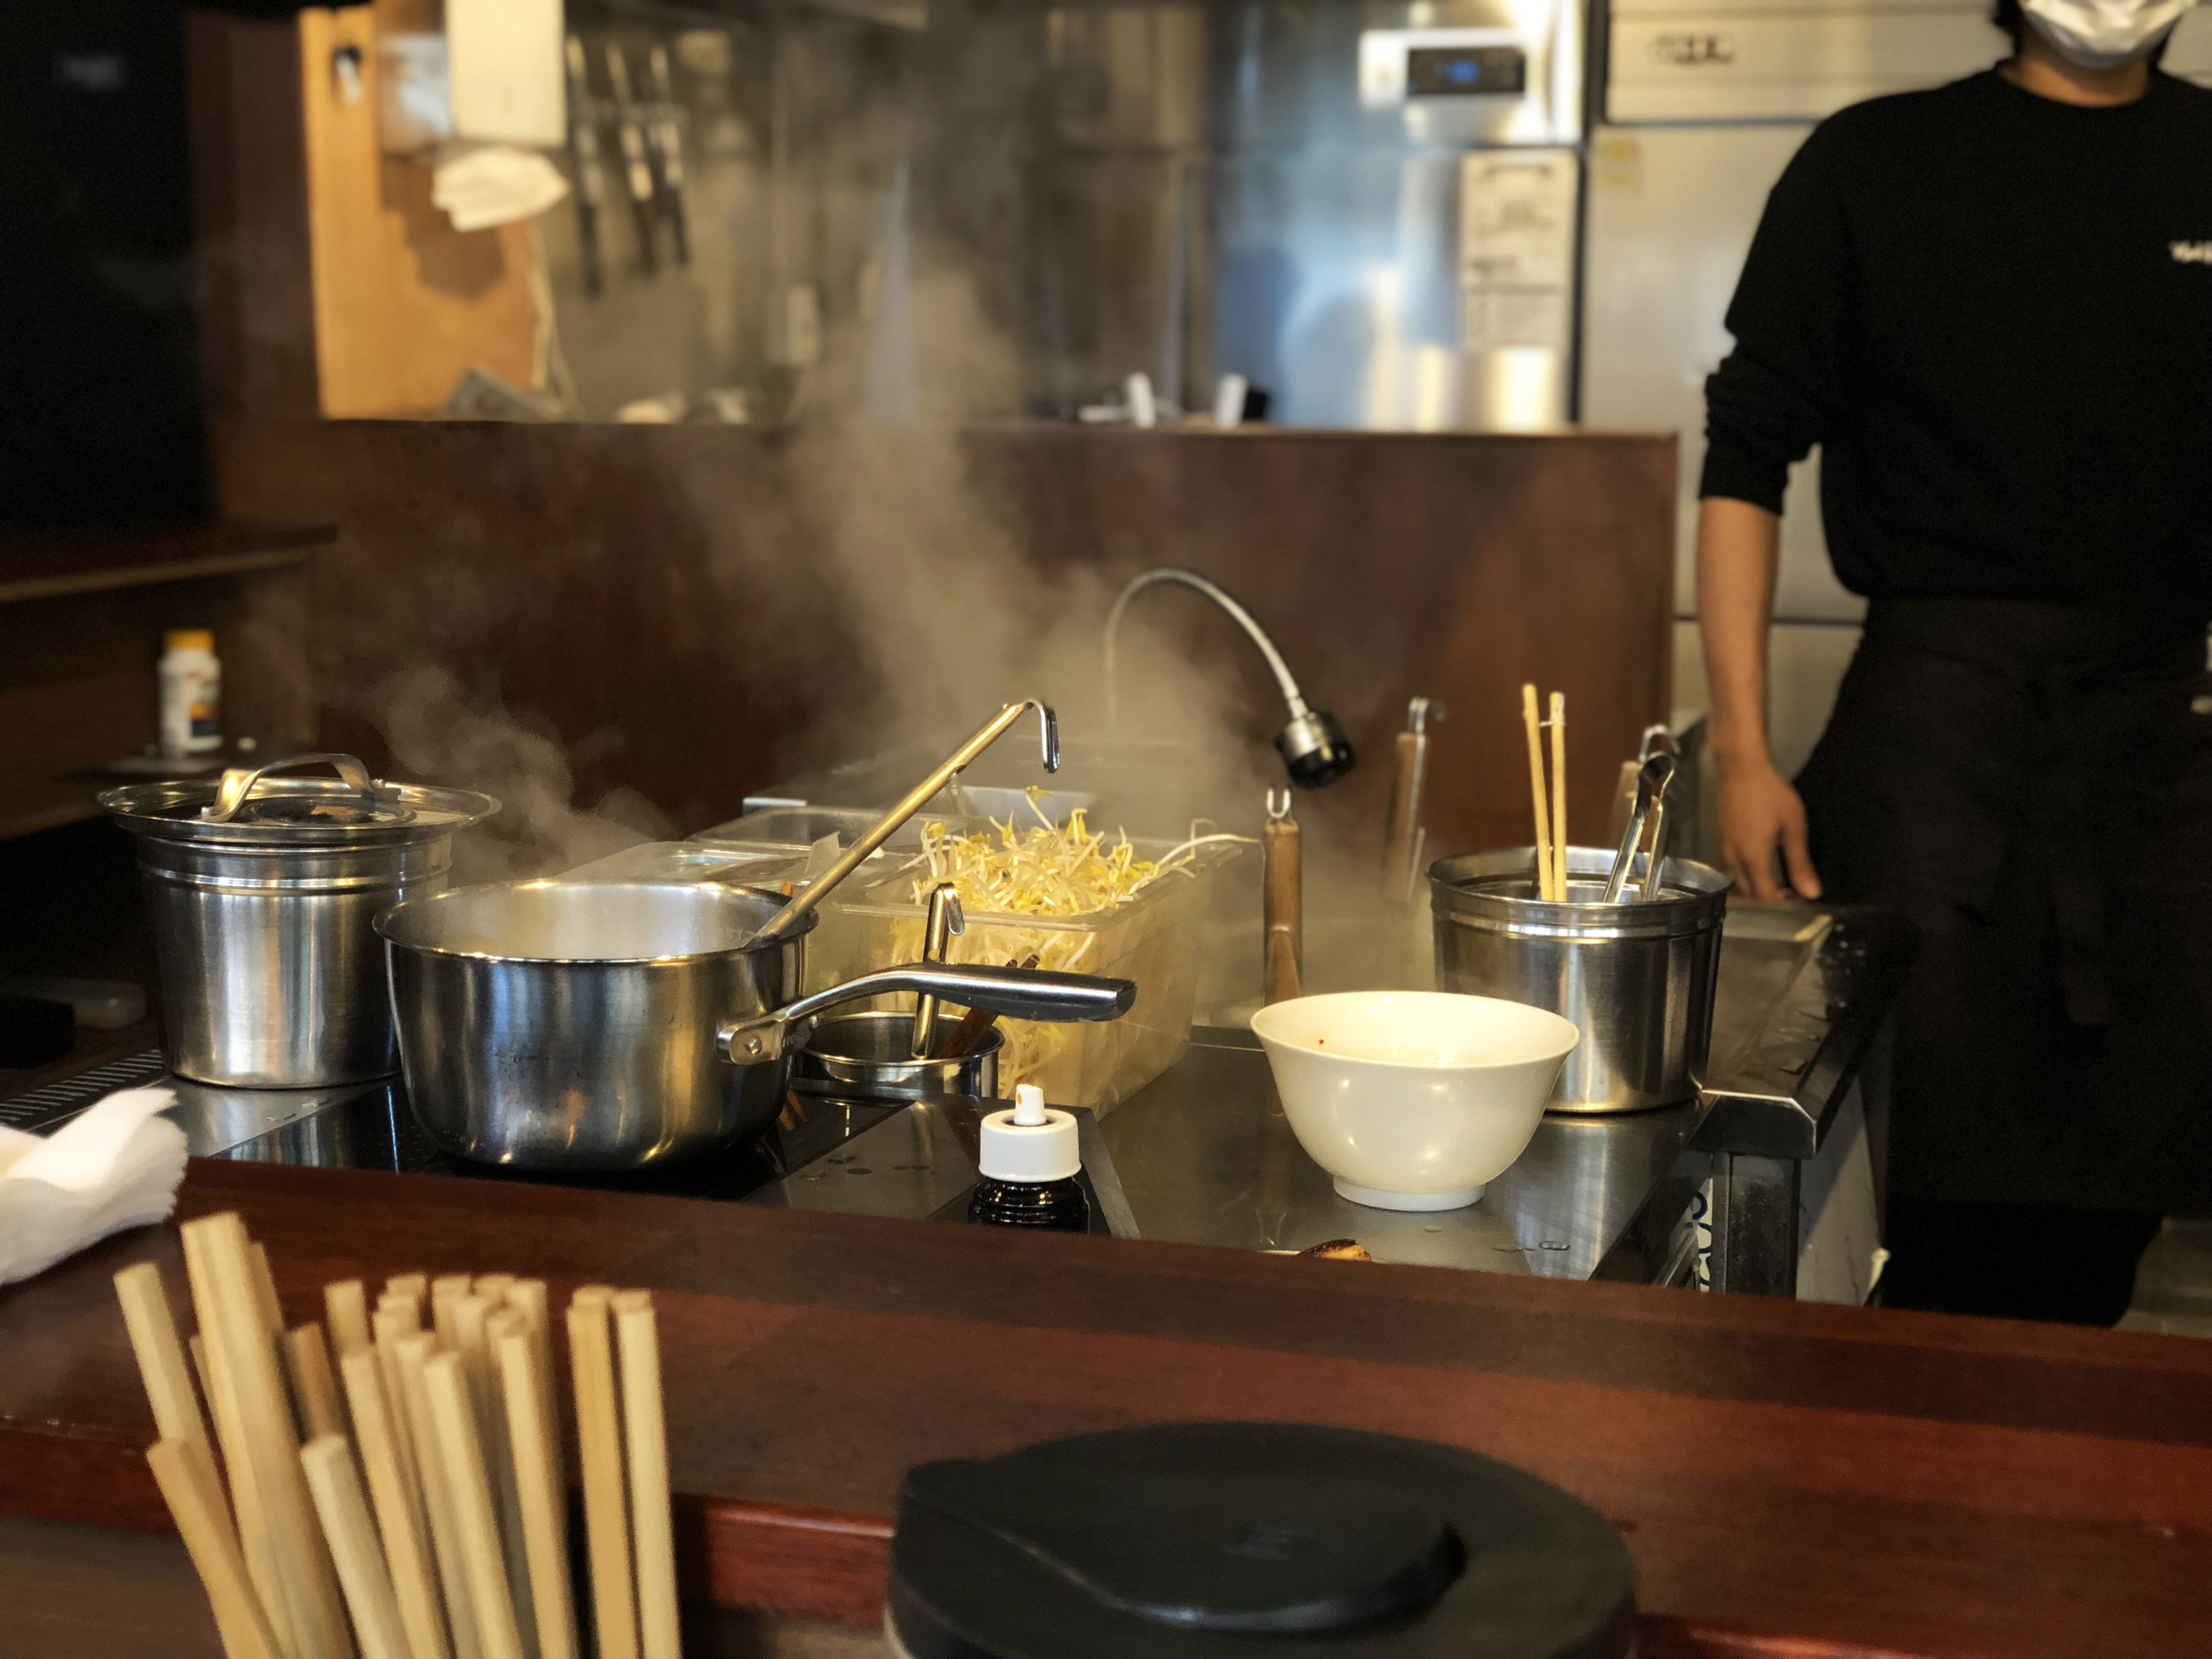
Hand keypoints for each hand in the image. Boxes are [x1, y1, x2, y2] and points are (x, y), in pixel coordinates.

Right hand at [1717, 758, 1821, 900]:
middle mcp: (1734, 859)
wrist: (1741, 768)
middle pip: (1748, 893)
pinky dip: (1746, 874)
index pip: (1765, 896)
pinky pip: (1732, 868)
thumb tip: (1812, 893)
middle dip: (1768, 898)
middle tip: (1791, 891)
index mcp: (1753, 859)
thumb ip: (1800, 864)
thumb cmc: (1771, 795)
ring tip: (1777, 880)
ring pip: (1737, 881)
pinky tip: (1760, 863)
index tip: (1799, 897)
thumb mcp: (1793, 828)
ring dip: (1756, 887)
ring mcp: (1724, 849)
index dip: (1782, 903)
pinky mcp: (1721, 840)